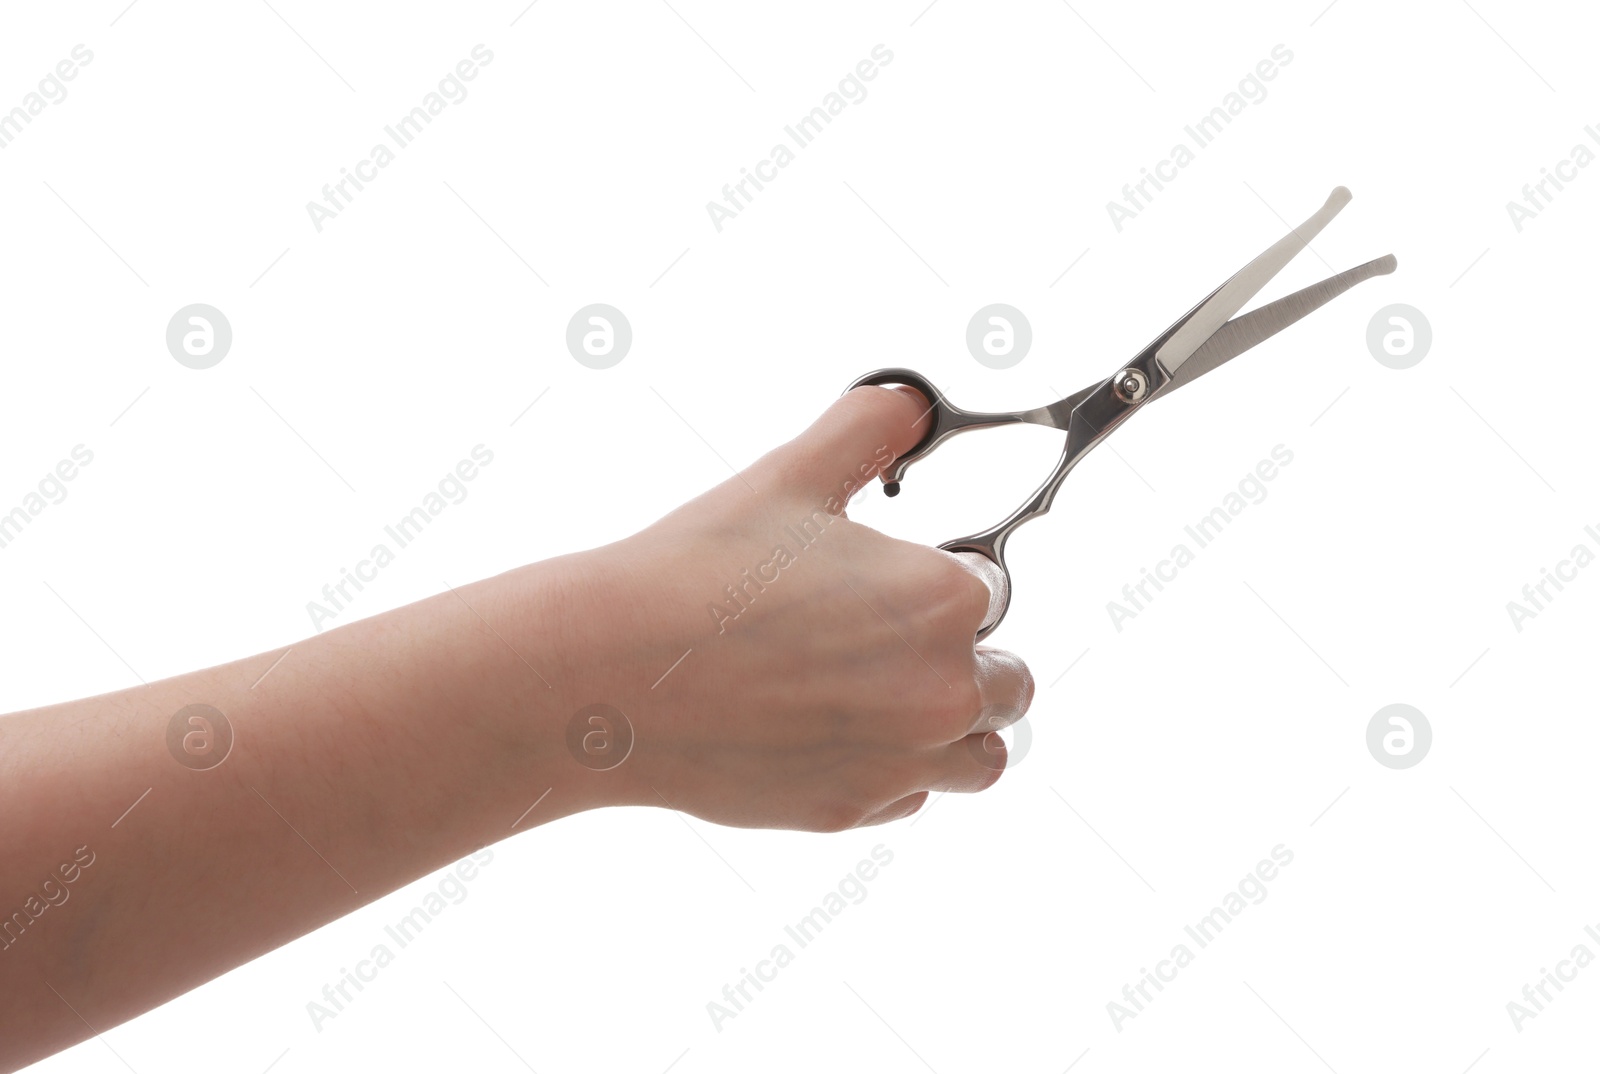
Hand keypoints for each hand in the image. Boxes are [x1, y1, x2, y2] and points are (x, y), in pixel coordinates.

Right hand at [537, 385, 1035, 829]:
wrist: (614, 678)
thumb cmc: (696, 576)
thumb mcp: (790, 476)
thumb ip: (870, 427)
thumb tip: (908, 406)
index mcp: (942, 601)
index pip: (993, 590)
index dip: (948, 576)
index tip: (895, 579)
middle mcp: (940, 689)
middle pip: (1009, 682)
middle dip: (970, 656)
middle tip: (893, 639)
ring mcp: (900, 761)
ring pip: (981, 755)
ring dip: (956, 727)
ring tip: (891, 697)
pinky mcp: (851, 809)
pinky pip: (913, 796)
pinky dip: (894, 770)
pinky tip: (834, 732)